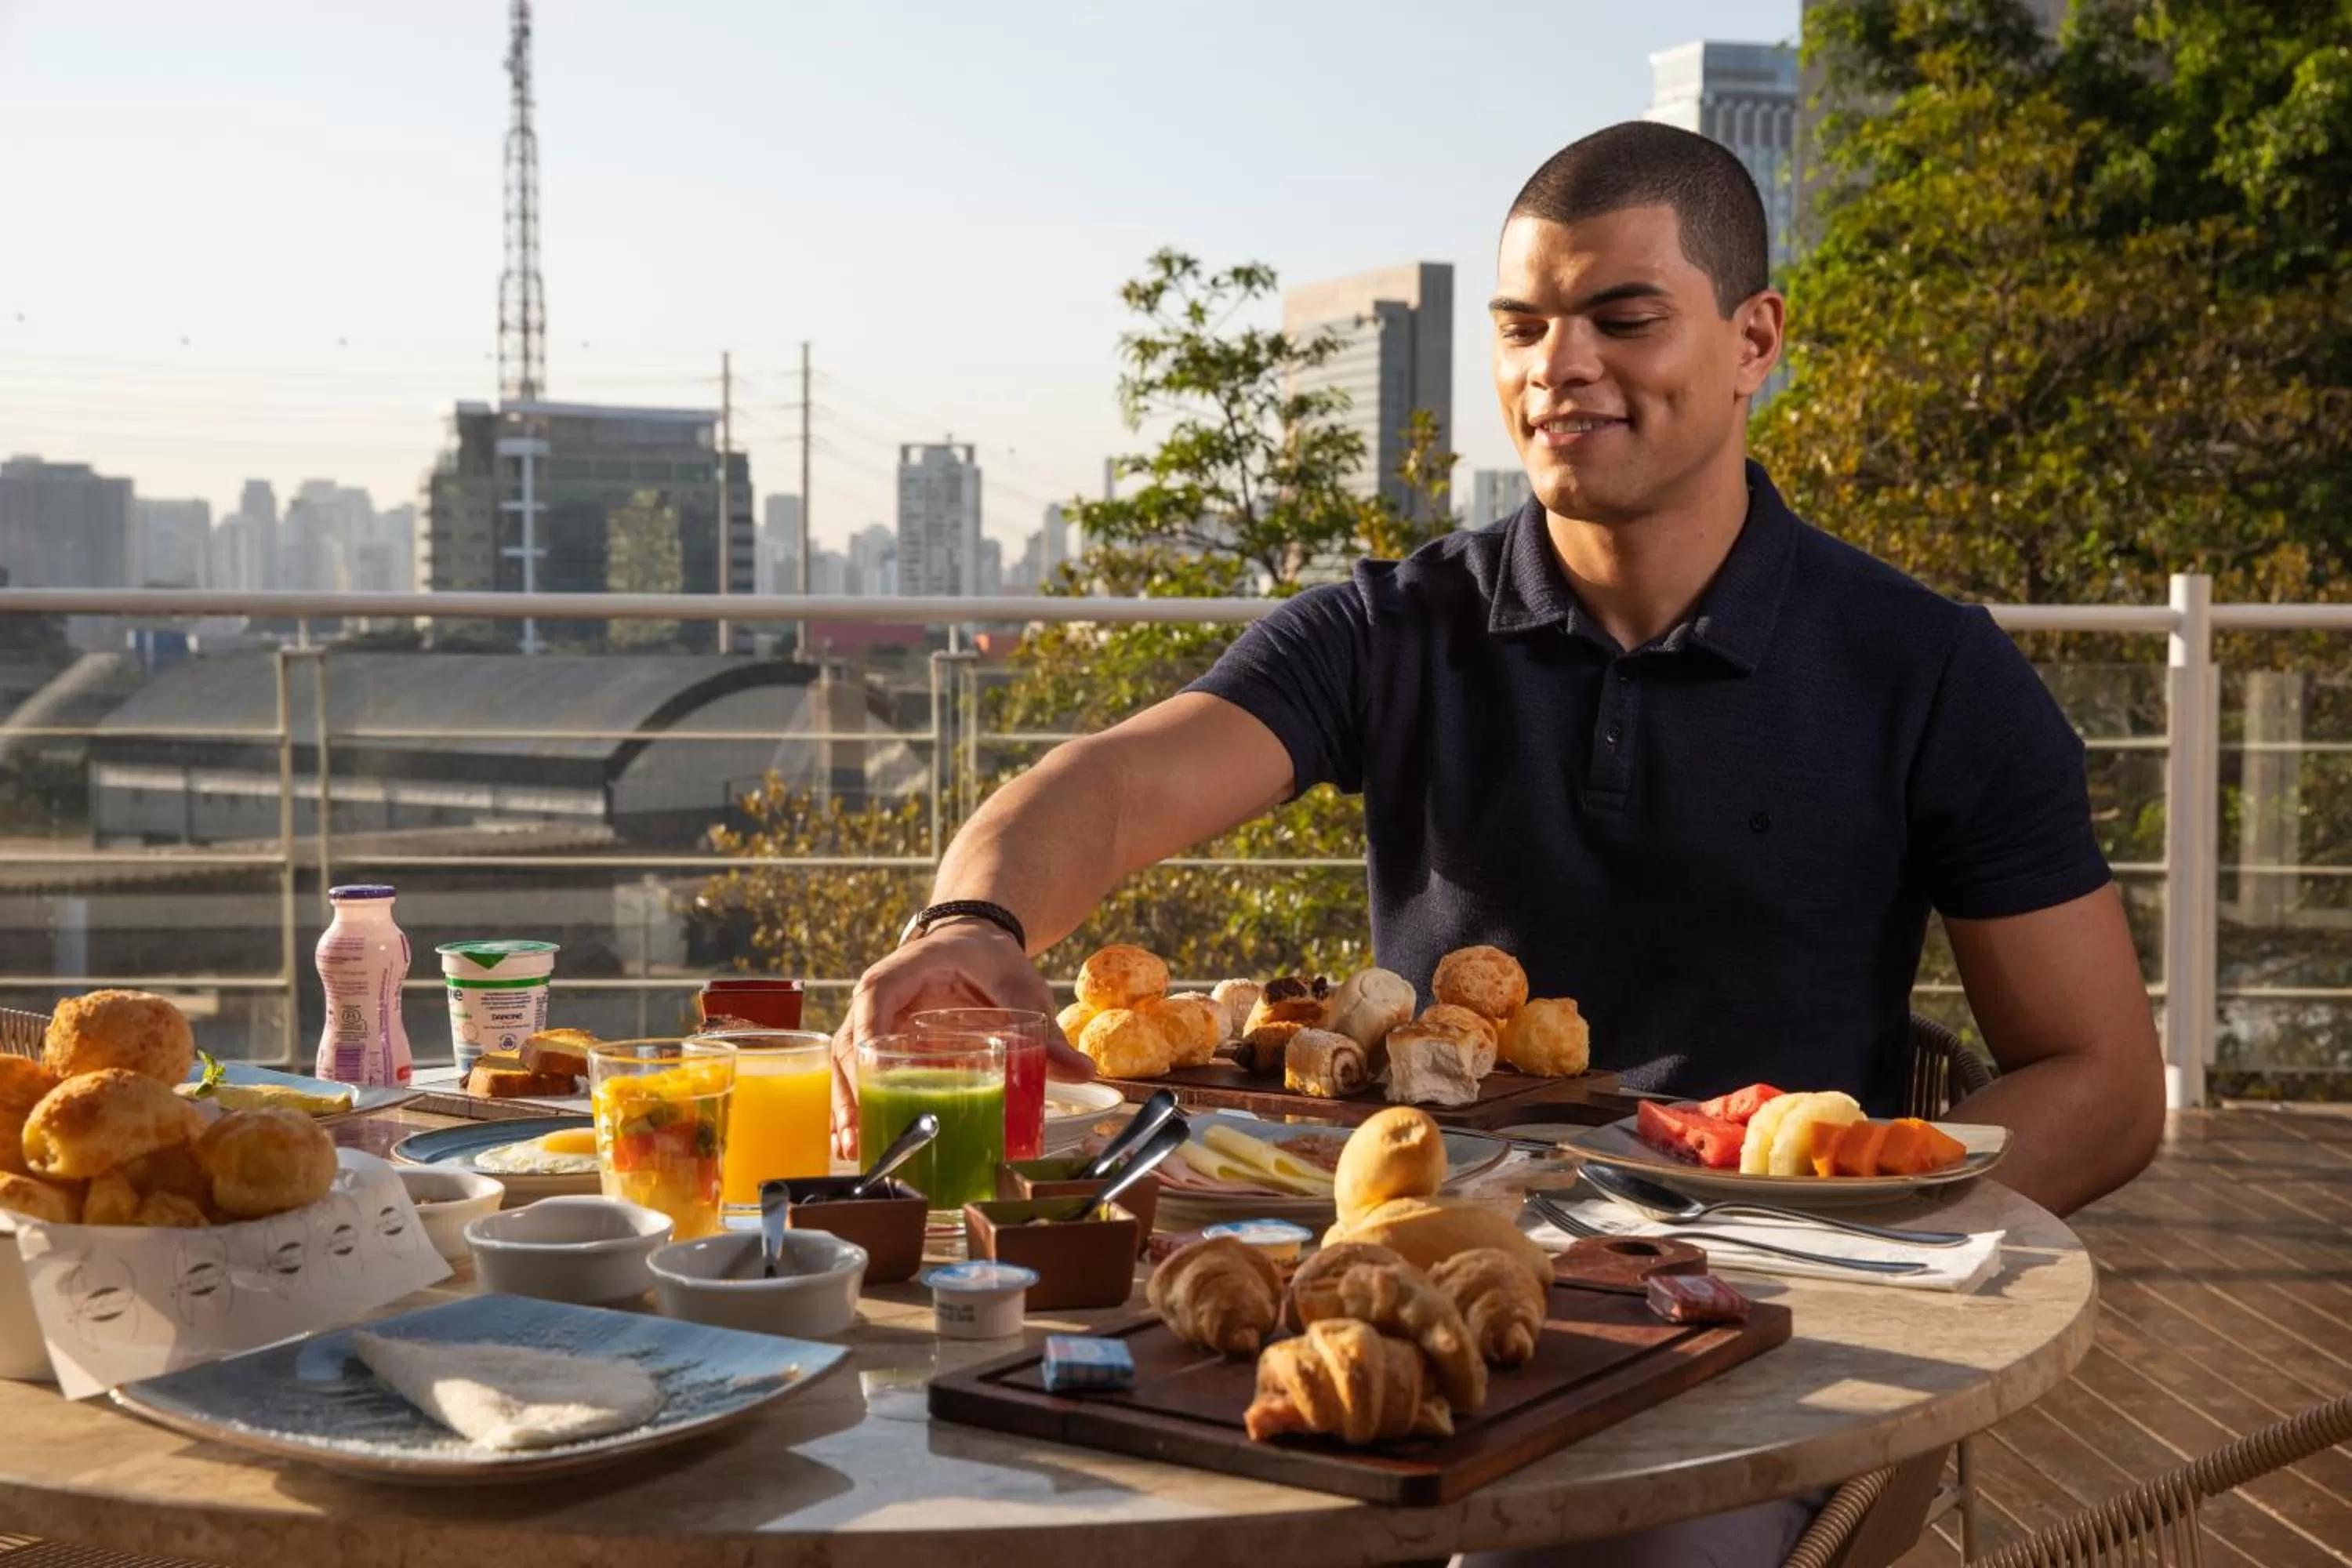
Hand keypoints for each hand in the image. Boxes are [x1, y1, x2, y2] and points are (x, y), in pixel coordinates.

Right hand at [830, 921, 1094, 1158]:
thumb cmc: (990, 959)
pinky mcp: (878, 1044)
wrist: (973, 944)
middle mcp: (877, 997)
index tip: (870, 1070)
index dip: (867, 1033)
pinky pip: (857, 1073)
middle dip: (851, 1090)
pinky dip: (856, 1105)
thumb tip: (1085, 1073)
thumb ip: (1045, 1031)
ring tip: (852, 1149)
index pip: (875, 997)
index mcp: (904, 970)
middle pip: (849, 1042)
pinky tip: (856, 1143)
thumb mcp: (1018, 985)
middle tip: (859, 1134)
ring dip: (846, 1106)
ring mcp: (872, 1022)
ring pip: (845, 1064)